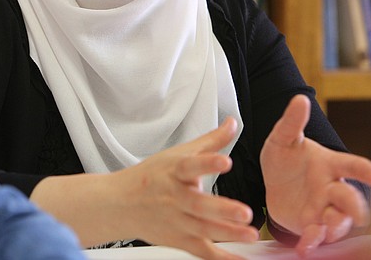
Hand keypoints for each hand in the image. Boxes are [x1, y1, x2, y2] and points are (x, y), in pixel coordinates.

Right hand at [37, 116, 253, 258]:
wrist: (120, 204)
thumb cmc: (151, 177)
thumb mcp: (177, 154)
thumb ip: (210, 141)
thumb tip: (232, 124)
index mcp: (174, 172)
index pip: (190, 165)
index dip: (207, 163)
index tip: (225, 161)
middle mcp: (175, 197)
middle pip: (197, 204)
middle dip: (222, 209)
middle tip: (245, 212)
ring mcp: (176, 221)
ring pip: (202, 229)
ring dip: (227, 233)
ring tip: (250, 234)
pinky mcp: (179, 240)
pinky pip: (202, 251)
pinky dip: (221, 258)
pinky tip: (240, 259)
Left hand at [260, 95, 370, 256]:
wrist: (273, 182)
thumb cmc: (286, 158)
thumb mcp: (282, 138)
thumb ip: (292, 122)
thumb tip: (300, 99)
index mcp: (330, 164)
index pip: (351, 165)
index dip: (363, 169)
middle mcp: (332, 188)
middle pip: (349, 199)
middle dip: (354, 207)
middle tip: (356, 214)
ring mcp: (323, 209)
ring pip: (337, 222)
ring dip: (334, 229)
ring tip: (324, 233)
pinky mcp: (311, 226)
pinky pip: (316, 237)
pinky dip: (312, 243)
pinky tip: (304, 249)